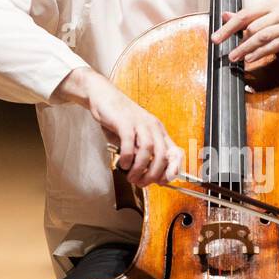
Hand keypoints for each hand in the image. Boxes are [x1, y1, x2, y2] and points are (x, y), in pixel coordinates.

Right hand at [57, 69, 183, 188]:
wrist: (103, 96)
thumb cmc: (118, 119)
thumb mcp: (135, 136)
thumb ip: (142, 153)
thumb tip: (148, 175)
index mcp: (158, 131)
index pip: (175, 152)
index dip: (173, 169)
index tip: (162, 181)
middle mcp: (152, 127)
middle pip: (162, 155)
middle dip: (154, 174)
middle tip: (142, 183)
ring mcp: (139, 123)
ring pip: (148, 149)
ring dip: (140, 168)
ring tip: (131, 177)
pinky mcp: (124, 121)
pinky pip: (130, 142)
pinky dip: (128, 157)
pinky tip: (123, 164)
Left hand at [212, 0, 278, 64]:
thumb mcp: (278, 8)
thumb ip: (254, 14)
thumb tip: (228, 14)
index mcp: (273, 4)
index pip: (245, 13)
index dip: (228, 25)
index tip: (217, 35)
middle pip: (251, 25)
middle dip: (233, 38)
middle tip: (222, 48)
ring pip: (261, 37)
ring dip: (245, 48)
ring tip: (234, 57)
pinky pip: (274, 46)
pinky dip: (261, 53)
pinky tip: (251, 59)